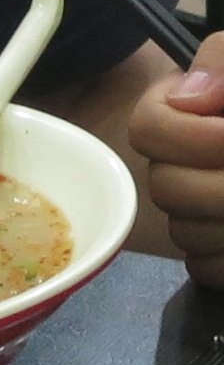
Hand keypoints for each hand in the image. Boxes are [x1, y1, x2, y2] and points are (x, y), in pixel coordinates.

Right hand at [130, 34, 223, 283]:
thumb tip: (192, 96)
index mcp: (187, 112)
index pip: (148, 127)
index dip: (185, 137)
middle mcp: (181, 163)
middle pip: (164, 186)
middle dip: (220, 187)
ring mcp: (196, 212)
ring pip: (185, 232)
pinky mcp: (215, 251)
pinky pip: (205, 267)